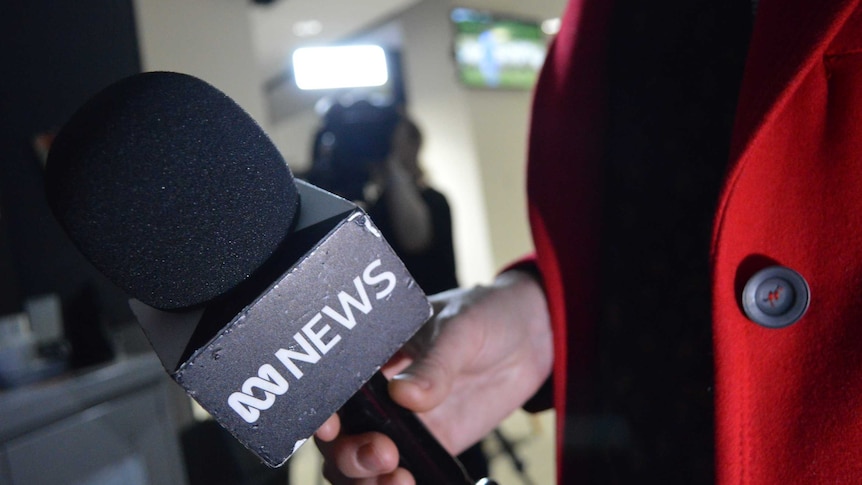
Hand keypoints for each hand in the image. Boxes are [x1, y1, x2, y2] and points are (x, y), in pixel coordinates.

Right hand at [314, 269, 552, 483]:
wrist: (531, 335)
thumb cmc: (484, 315)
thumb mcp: (459, 329)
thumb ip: (435, 364)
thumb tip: (406, 394)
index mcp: (372, 359)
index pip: (332, 392)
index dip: (323, 413)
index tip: (333, 427)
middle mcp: (380, 396)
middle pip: (341, 439)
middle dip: (350, 456)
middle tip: (383, 455)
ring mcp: (404, 424)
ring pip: (363, 466)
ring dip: (368, 480)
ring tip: (399, 480)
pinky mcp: (433, 445)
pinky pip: (404, 475)